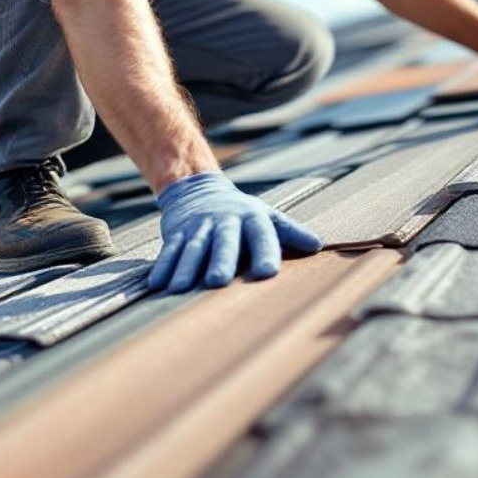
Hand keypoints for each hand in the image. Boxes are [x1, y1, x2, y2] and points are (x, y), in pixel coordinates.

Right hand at [147, 172, 322, 293]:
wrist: (199, 189)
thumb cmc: (242, 213)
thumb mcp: (268, 218)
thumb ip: (291, 232)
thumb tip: (319, 246)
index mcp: (252, 219)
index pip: (261, 235)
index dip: (265, 252)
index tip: (267, 273)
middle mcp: (224, 221)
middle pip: (223, 242)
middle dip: (219, 261)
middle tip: (217, 282)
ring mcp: (198, 227)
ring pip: (192, 248)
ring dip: (185, 268)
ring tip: (180, 289)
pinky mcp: (177, 233)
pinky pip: (169, 250)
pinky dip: (163, 267)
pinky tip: (157, 284)